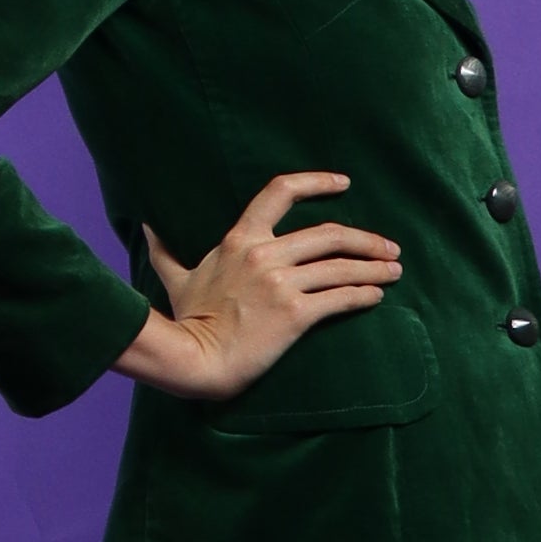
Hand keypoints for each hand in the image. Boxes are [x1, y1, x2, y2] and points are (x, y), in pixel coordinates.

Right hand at [119, 171, 402, 402]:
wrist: (193, 358)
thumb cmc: (187, 320)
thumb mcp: (176, 278)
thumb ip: (166, 250)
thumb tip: (146, 227)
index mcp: (240, 239)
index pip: (280, 192)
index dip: (317, 182)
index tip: (344, 183)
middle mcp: (264, 254)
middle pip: (329, 233)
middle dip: (366, 239)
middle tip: (390, 248)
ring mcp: (281, 283)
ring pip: (341, 266)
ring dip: (374, 268)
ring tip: (394, 271)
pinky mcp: (295, 314)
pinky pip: (340, 298)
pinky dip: (363, 294)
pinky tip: (376, 296)